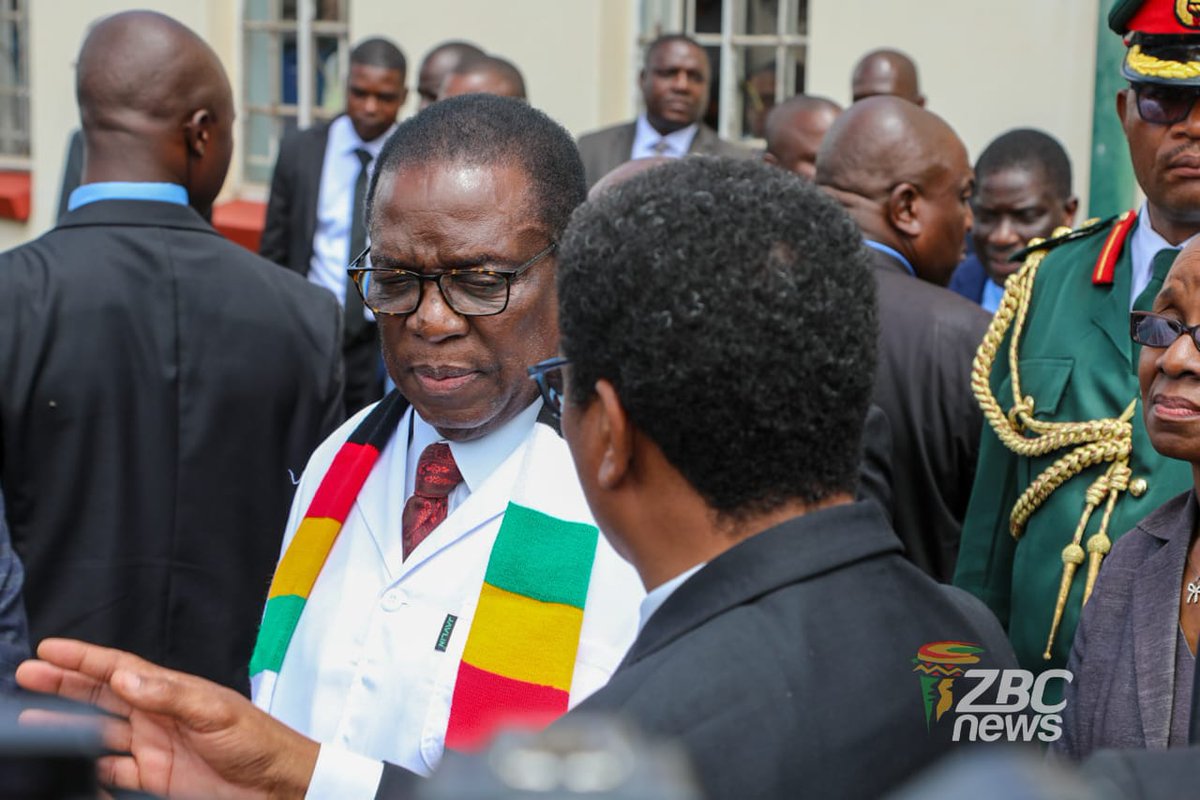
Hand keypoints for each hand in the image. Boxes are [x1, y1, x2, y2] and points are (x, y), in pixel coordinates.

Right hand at [16, 639, 319, 799]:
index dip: (84, 659)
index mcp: (172, 691)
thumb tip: (125, 678)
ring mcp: (155, 747)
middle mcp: (159, 715)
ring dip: (67, 726)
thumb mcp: (215, 712)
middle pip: (101, 696)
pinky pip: (114, 773)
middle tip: (28, 674)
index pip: (120, 669)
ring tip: (32, 719)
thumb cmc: (258, 740)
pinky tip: (72, 767)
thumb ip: (169, 695)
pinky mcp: (157, 778)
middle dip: (64, 684)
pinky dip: (91, 771)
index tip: (50, 649)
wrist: (277, 783)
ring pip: (99, 732)